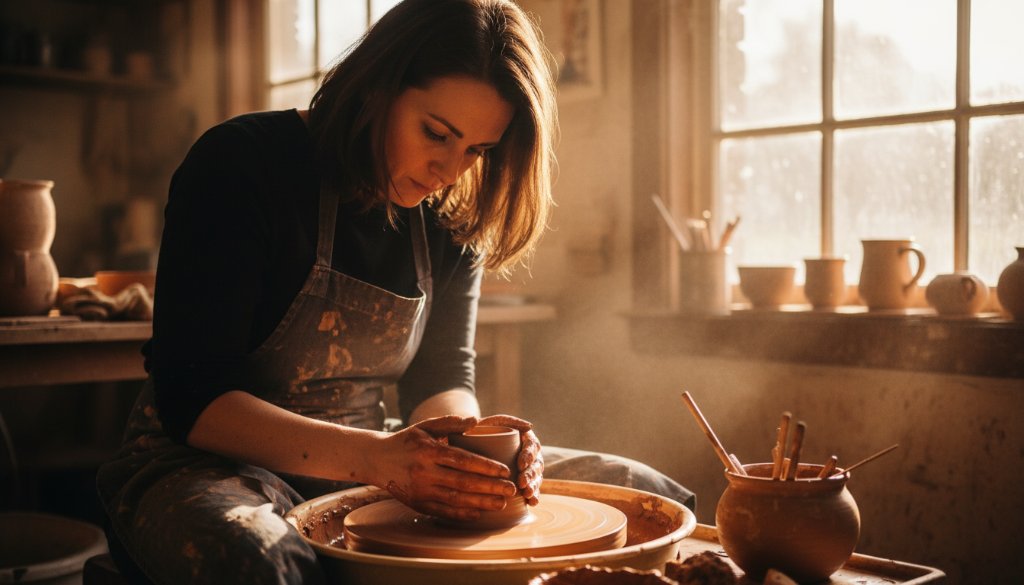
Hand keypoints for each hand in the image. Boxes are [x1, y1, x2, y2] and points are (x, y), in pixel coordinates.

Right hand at [376, 415, 517, 521]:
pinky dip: (461, 514)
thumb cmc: (406, 441)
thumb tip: (476, 421)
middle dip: (490, 487)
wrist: (376, 459)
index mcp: (429, 451)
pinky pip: (443, 512)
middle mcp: (425, 472)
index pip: (463, 460)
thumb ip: (450, 422)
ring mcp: (420, 490)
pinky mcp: (417, 504)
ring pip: (456, 499)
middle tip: (510, 489)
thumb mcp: (425, 426)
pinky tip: (478, 513)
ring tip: (501, 503)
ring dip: (481, 503)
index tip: (505, 470)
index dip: (486, 467)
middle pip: (463, 482)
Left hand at [478, 414, 543, 504]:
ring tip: (526, 494)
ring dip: (533, 487)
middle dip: (531, 475)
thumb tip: (528, 426)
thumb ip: (508, 420)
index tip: (520, 464)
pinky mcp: (522, 482)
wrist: (473, 442)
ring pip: (536, 478)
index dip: (529, 456)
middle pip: (536, 464)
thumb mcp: (494, 421)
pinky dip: (534, 496)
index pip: (532, 446)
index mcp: (526, 438)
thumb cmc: (484, 430)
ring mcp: (527, 469)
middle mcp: (530, 454)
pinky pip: (531, 489)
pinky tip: (531, 503)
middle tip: (522, 484)